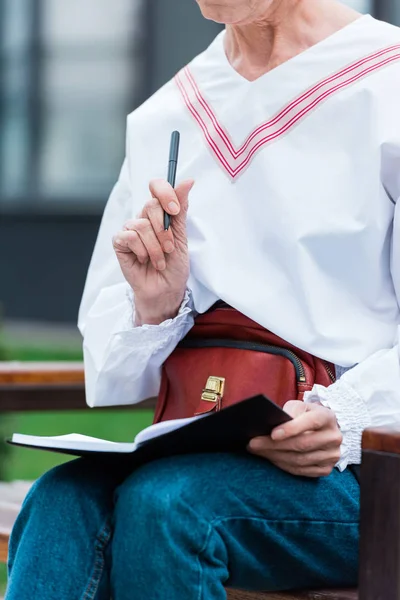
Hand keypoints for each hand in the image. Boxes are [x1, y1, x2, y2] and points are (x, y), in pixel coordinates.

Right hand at [113, 178, 193, 324]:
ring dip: (155, 247)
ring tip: (160, 260)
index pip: (157, 187)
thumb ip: (180, 209)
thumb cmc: (174, 266)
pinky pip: (129, 237)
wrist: (166, 289)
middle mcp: (143, 218)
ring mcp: (130, 229)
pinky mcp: (119, 243)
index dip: (165, 193)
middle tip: (169, 248)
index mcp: (159, 213)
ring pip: (142, 224)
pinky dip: (141, 251)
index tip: (175, 210)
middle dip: (164, 230)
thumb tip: (187, 181)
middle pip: (150, 205)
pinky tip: (144, 260)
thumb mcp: (181, 236)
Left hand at [248, 401, 341, 477]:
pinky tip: (271, 458)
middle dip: (274, 445)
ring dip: (275, 456)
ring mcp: (332, 455)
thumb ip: (289, 411)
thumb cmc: (305, 415)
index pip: (310, 422)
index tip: (272, 434)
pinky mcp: (326, 469)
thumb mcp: (299, 407)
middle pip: (302, 444)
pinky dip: (283, 465)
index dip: (291, 429)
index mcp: (327, 417)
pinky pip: (301, 470)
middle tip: (253, 443)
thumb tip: (272, 424)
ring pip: (299, 460)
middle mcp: (334, 437)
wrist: (321, 429)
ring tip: (257, 451)